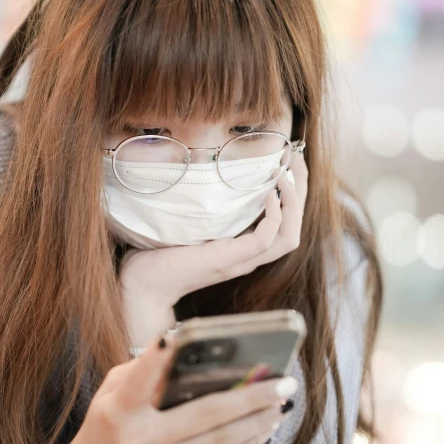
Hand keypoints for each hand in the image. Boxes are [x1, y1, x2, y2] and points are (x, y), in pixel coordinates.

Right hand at [40, 334, 298, 443]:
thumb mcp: (110, 394)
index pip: (141, 379)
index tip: (177, 334)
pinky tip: (263, 425)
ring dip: (258, 420)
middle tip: (284, 381)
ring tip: (281, 401)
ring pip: (222, 441)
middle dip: (251, 396)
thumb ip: (142, 373)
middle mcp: (141, 443)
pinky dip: (247, 443)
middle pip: (206, 415)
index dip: (158, 356)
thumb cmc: (106, 427)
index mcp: (119, 413)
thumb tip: (189, 351)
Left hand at [120, 154, 308, 344]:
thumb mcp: (191, 227)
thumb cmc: (159, 255)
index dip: (294, 196)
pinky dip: (273, 218)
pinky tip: (268, 195)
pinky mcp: (227, 260)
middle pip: (294, 229)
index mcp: (242, 249)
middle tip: (298, 159)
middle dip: (301, 192)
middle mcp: (247, 257)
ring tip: (286, 175)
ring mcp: (239, 260)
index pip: (285, 226)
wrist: (142, 285)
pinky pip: (264, 241)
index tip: (289, 164)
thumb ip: (207, 211)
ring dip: (294, 204)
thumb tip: (208, 176)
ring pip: (288, 237)